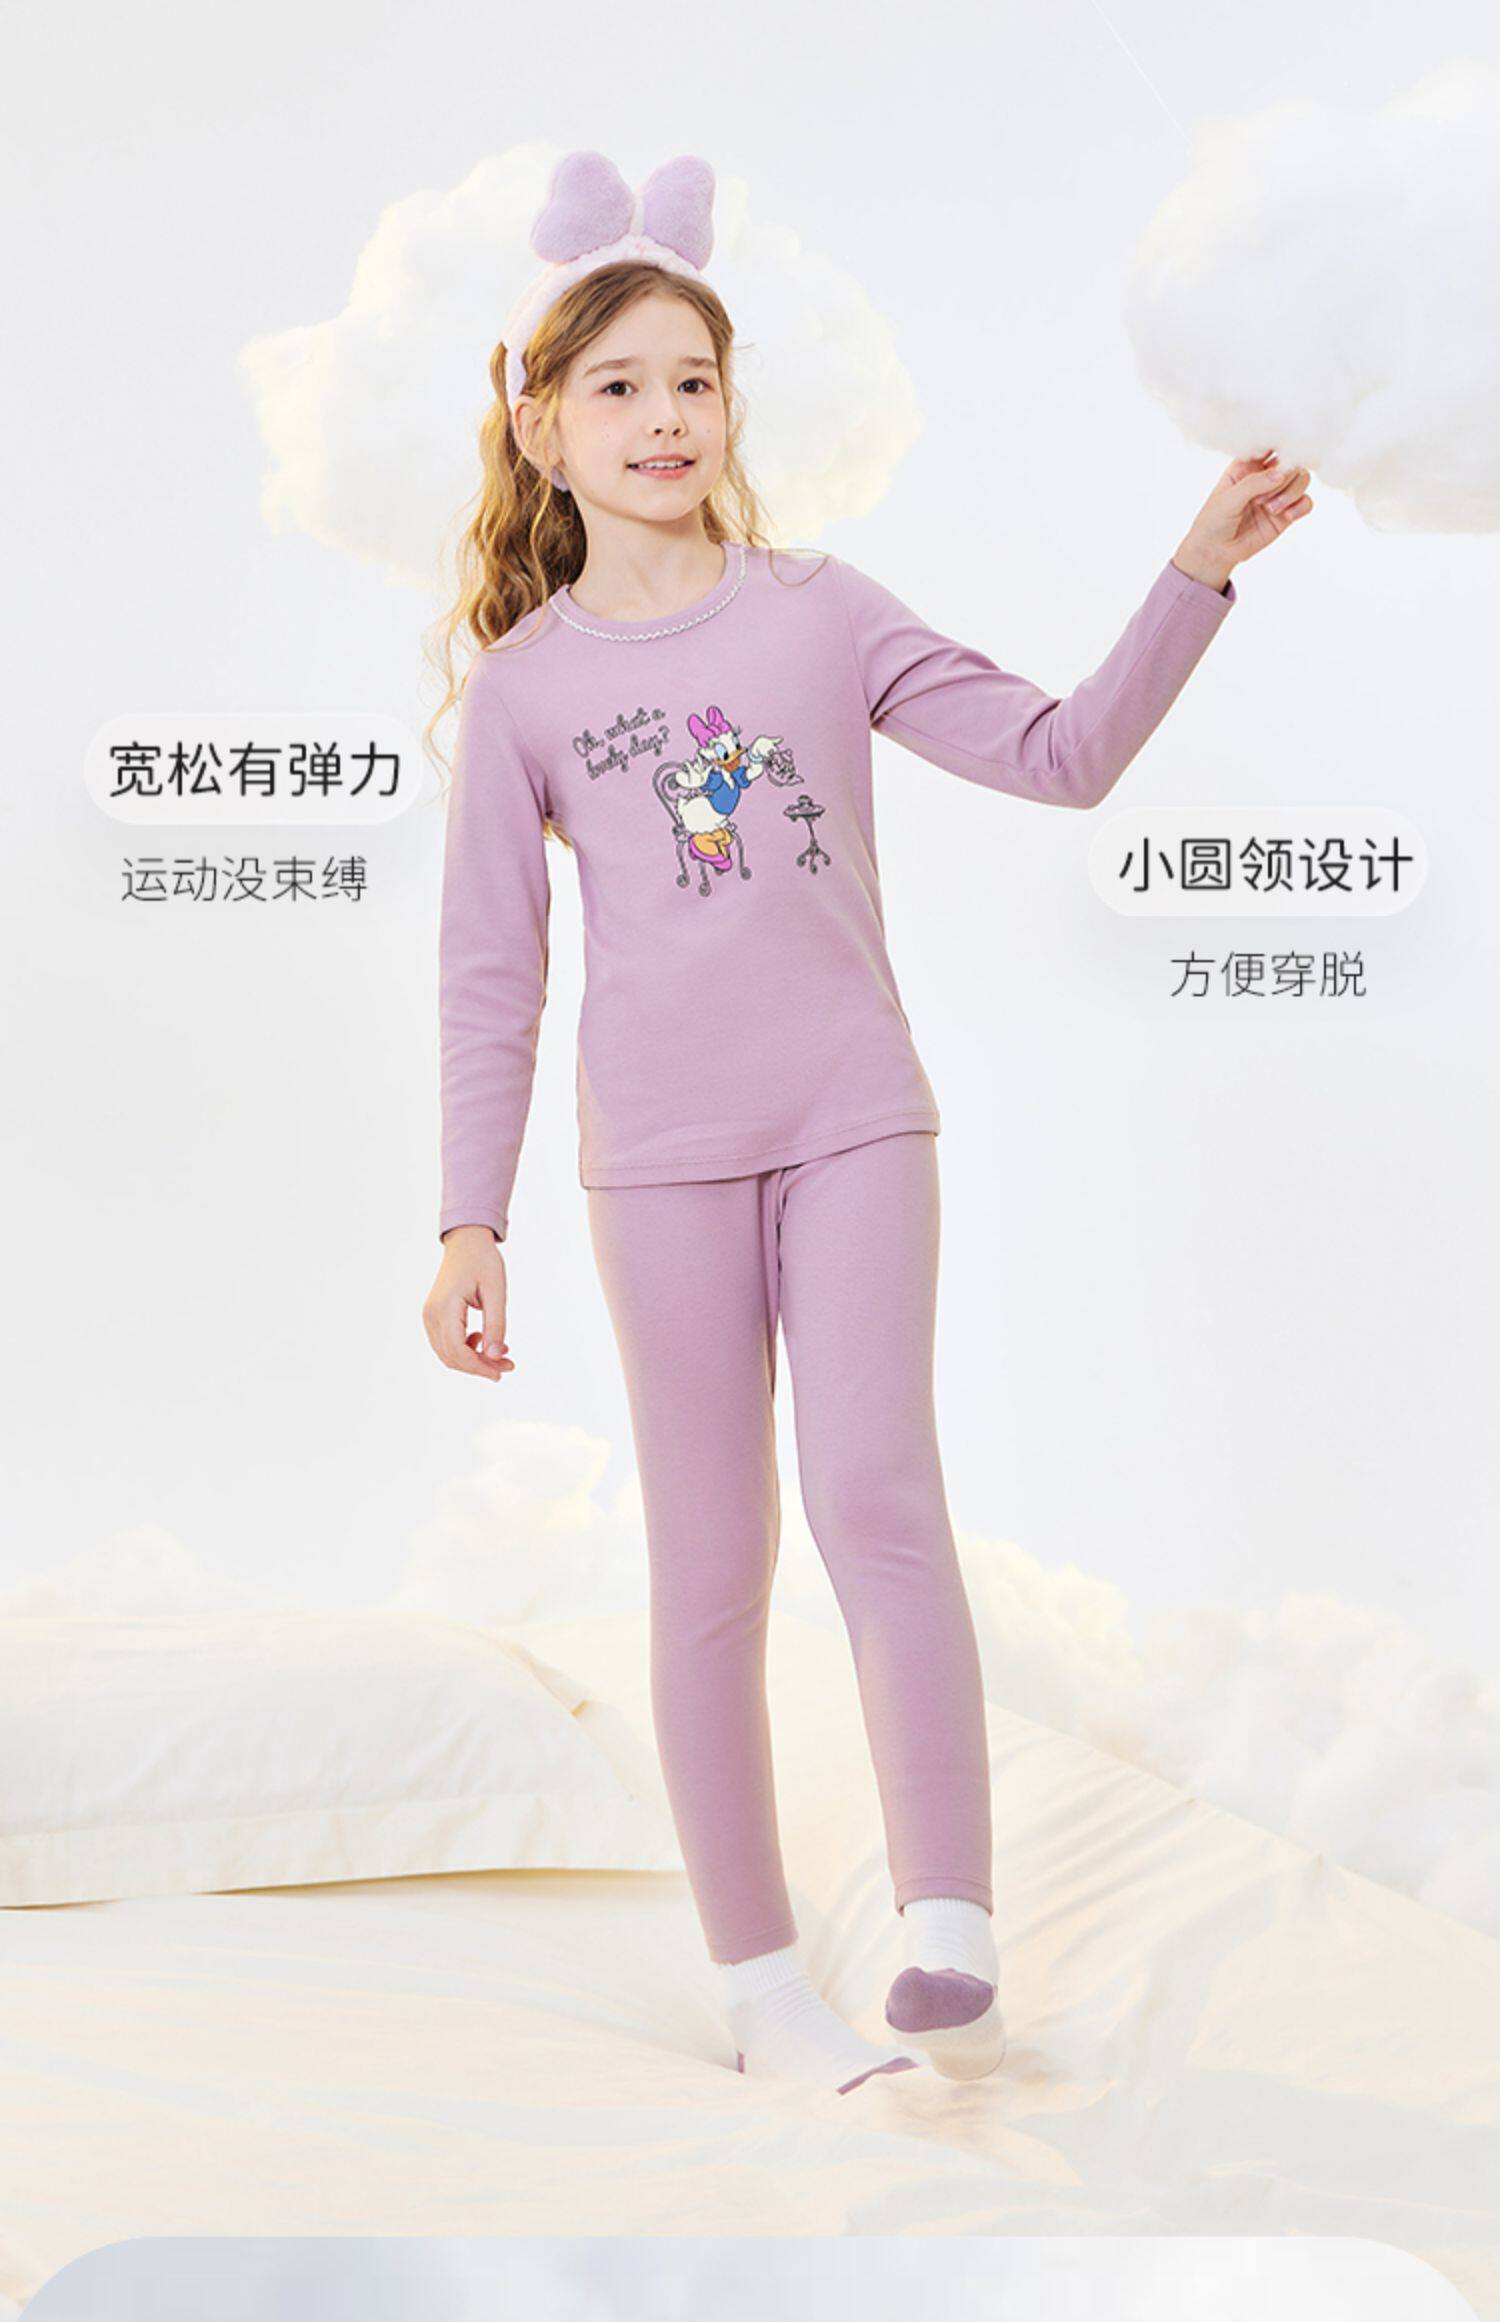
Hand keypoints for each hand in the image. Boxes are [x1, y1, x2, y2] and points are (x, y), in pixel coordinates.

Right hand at [423, 1227, 513, 1380]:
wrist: (467, 1242)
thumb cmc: (483, 1261)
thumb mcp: (496, 1292)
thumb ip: (496, 1325)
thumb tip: (495, 1356)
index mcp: (445, 1307)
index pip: (458, 1350)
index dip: (480, 1366)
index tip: (502, 1370)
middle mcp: (431, 1314)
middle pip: (451, 1357)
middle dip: (479, 1367)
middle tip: (506, 1365)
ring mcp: (429, 1315)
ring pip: (447, 1354)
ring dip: (472, 1360)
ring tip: (497, 1354)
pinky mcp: (433, 1315)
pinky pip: (445, 1343)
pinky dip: (464, 1350)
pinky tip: (481, 1341)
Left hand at [1172, 449, 1314, 591]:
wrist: (1215, 552)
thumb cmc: (1214, 520)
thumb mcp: (1228, 499)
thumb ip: (1253, 484)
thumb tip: (1280, 474)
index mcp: (1248, 464)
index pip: (1271, 444)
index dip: (1282, 444)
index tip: (1282, 456)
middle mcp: (1265, 475)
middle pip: (1292, 462)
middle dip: (1284, 479)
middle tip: (1262, 500)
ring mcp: (1277, 494)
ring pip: (1302, 480)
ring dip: (1291, 493)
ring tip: (1271, 509)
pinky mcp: (1286, 513)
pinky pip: (1306, 502)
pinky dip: (1300, 507)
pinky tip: (1286, 516)